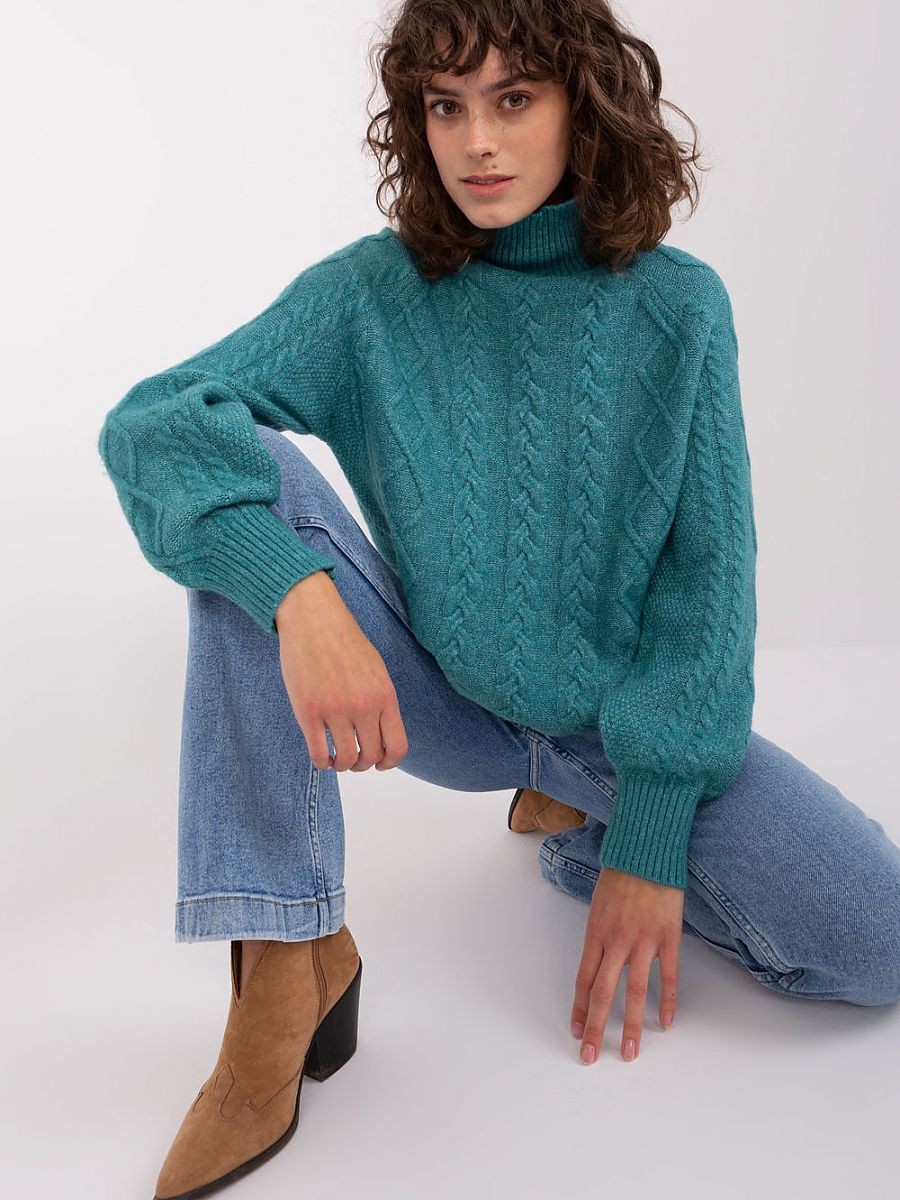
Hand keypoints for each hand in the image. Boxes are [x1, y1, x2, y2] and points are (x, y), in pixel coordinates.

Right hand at [275, 571, 408, 771]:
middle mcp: (363, 706)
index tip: (380, 764)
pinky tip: (320, 757)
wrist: (313, 619)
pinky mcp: (308, 712)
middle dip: (363, 764)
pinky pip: (318, 755)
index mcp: (384, 695)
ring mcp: (335, 711)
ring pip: (345, 760)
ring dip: (342, 765)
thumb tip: (382, 734)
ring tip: (336, 759)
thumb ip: (381, 701)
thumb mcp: (376, 669)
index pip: (397, 746)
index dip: (390, 763)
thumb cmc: (344, 641)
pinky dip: (321, 763)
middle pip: (371, 756)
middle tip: (354, 760)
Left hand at [571, 865, 683, 1063]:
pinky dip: (667, 1001)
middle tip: (590, 1056)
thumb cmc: (621, 873)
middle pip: (601, 993)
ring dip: (630, 1026)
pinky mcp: (668, 937)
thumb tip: (599, 964)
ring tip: (629, 1052)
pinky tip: (666, 1022)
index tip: (576, 1032)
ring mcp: (643, 941)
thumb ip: (599, 936)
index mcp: (595, 932)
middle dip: (594, 1028)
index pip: (583, 980)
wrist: (648, 850)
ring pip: (634, 992)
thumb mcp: (599, 904)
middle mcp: (616, 941)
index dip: (578, 1009)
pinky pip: (667, 976)